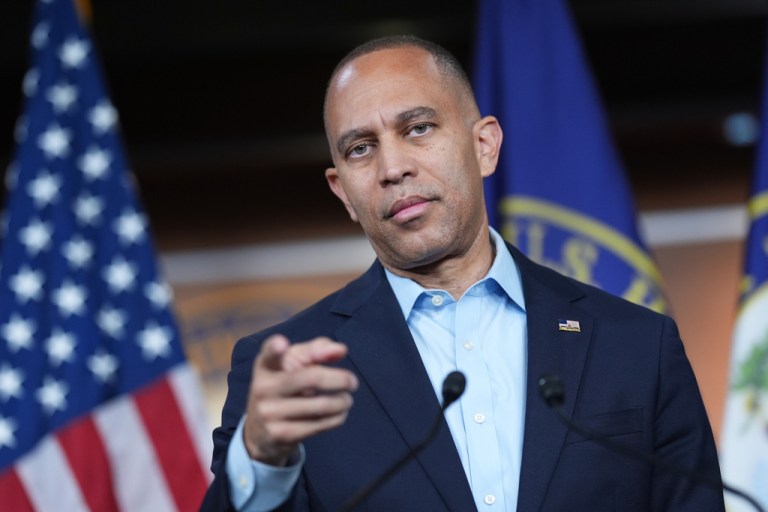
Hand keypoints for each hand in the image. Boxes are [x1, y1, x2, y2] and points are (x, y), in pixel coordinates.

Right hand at [243, 334, 357, 465]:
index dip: (275, 347)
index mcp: (265, 366)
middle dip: (340, 379)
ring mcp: (269, 413)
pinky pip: (319, 425)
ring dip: (342, 401)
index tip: (282, 344)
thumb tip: (340, 350)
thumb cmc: (284, 389)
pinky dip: (337, 418)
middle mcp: (262, 387)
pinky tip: (339, 413)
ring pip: (321, 405)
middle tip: (353, 382)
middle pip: (312, 378)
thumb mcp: (292, 365)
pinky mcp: (280, 434)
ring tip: (347, 400)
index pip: (268, 354)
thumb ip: (315, 351)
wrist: (261, 432)